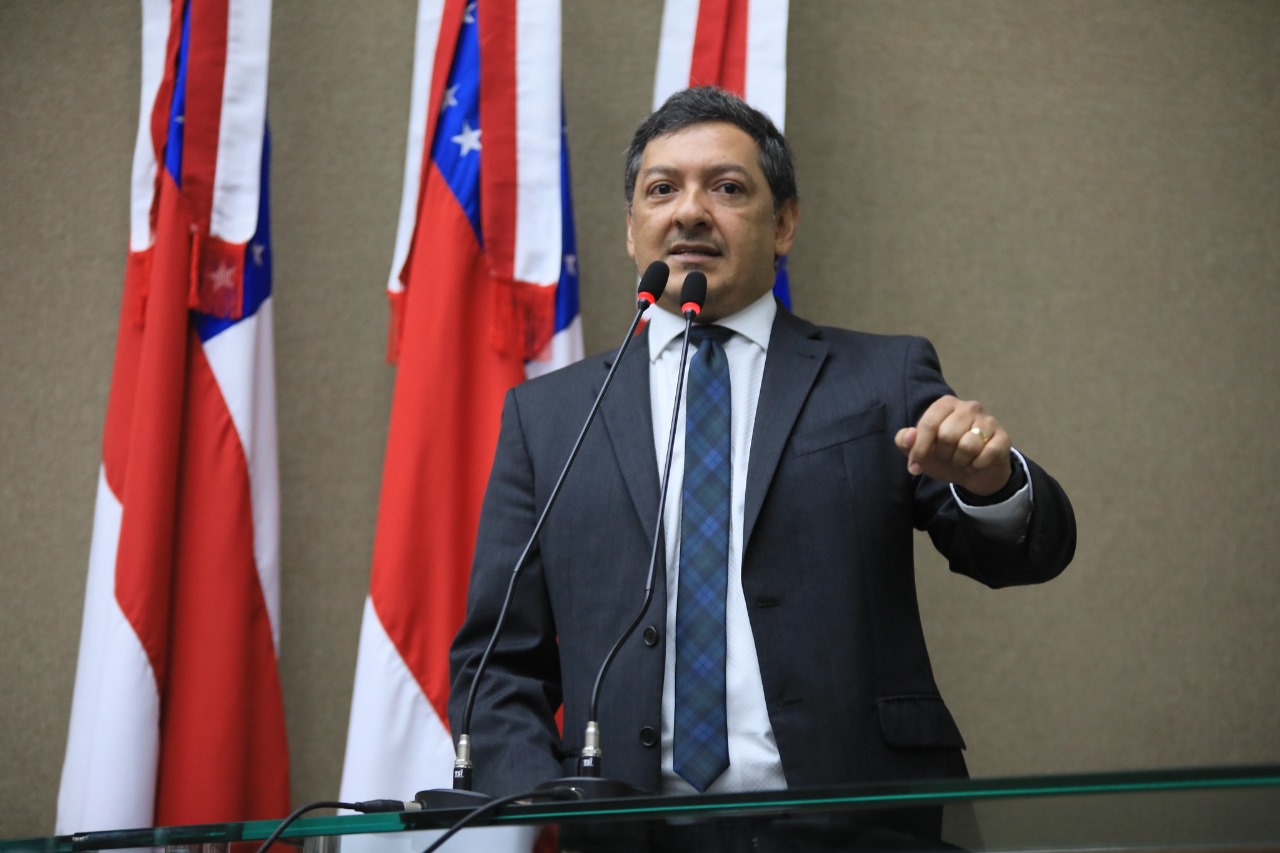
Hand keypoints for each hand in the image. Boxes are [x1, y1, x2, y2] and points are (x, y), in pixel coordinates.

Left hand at [894, 395, 1012, 495]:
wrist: (975, 472)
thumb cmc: (944, 456)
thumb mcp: (920, 451)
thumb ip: (905, 441)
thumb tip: (909, 436)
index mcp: (946, 404)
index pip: (928, 424)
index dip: (919, 449)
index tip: (914, 466)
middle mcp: (969, 407)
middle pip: (948, 435)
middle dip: (943, 454)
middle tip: (947, 457)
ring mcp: (989, 421)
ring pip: (968, 446)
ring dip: (960, 461)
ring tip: (962, 460)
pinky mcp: (1003, 437)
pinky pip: (987, 454)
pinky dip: (977, 465)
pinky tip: (976, 463)